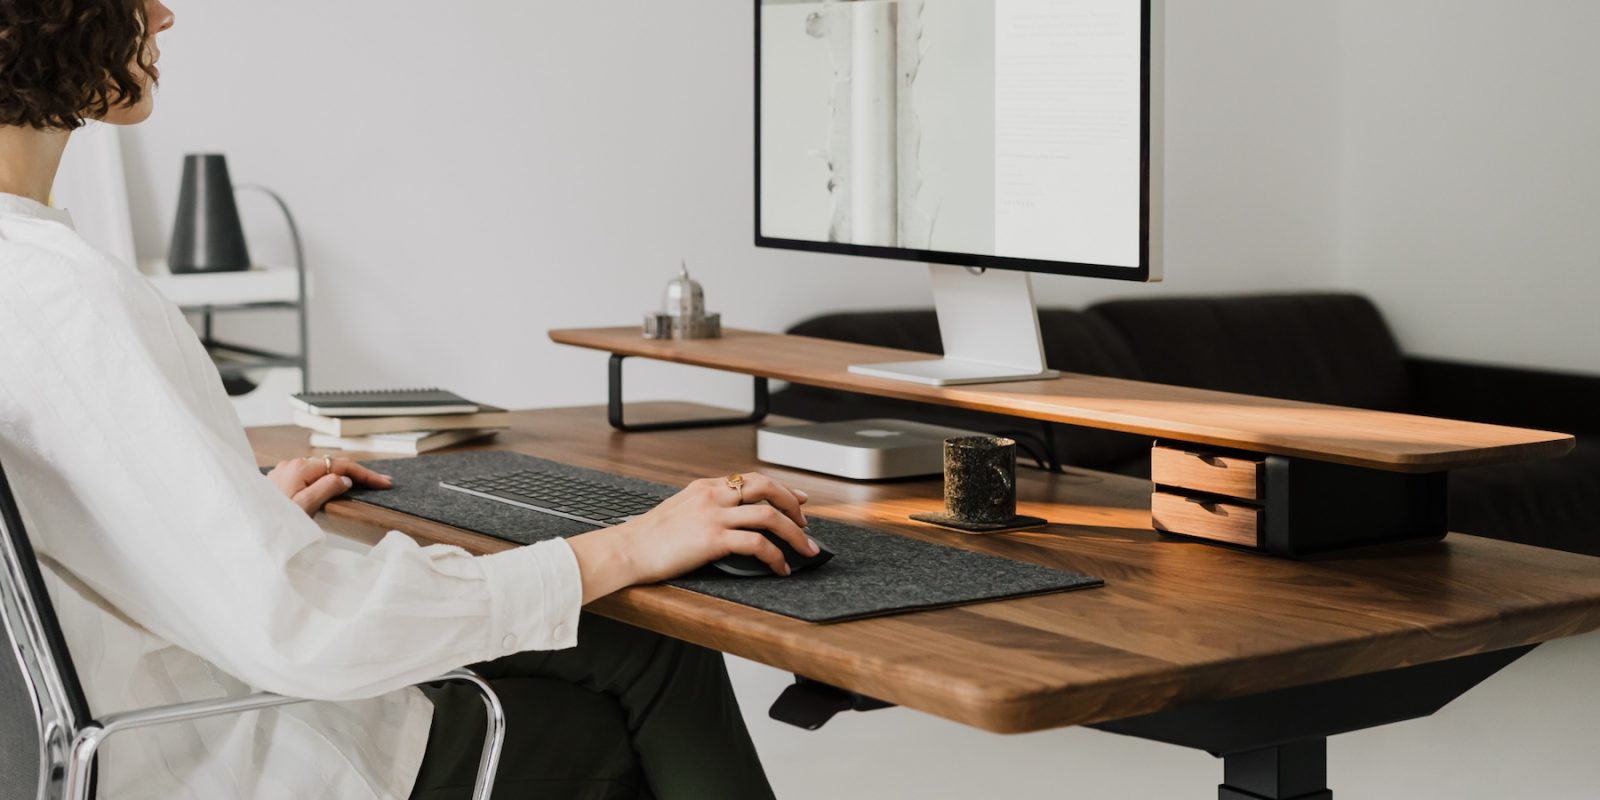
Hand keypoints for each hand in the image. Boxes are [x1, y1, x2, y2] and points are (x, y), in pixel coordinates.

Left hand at [267, 456, 393, 516]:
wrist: (246, 526)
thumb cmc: (273, 520)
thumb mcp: (305, 506)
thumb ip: (327, 488)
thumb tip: (345, 479)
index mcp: (301, 468)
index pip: (341, 466)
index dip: (365, 474)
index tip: (384, 482)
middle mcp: (293, 464)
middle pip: (333, 465)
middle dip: (357, 473)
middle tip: (380, 482)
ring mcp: (286, 471)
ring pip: (321, 469)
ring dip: (342, 475)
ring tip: (362, 483)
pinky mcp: (281, 479)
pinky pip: (309, 475)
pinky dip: (326, 478)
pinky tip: (334, 485)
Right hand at [567, 472, 817, 602]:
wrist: (625, 549)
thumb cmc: (648, 537)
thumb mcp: (679, 510)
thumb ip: (704, 508)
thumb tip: (729, 520)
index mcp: (704, 487)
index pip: (751, 479)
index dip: (781, 488)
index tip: (798, 499)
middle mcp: (712, 495)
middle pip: (767, 487)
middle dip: (793, 504)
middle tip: (806, 523)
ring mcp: (713, 516)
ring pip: (769, 515)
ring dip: (794, 533)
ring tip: (806, 549)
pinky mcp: (712, 539)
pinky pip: (757, 544)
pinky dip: (776, 556)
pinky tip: (781, 567)